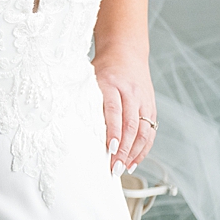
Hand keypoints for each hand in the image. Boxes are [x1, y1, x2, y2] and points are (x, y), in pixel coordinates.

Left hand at [93, 47, 156, 175]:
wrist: (126, 51)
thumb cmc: (102, 67)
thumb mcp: (89, 76)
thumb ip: (84, 97)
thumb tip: (69, 121)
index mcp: (112, 83)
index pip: (114, 110)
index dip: (113, 131)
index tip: (110, 149)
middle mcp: (131, 93)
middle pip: (130, 125)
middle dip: (124, 150)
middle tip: (114, 168)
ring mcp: (143, 100)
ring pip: (144, 131)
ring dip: (134, 153)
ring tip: (123, 169)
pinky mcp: (151, 107)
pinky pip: (150, 131)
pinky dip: (143, 148)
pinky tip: (135, 161)